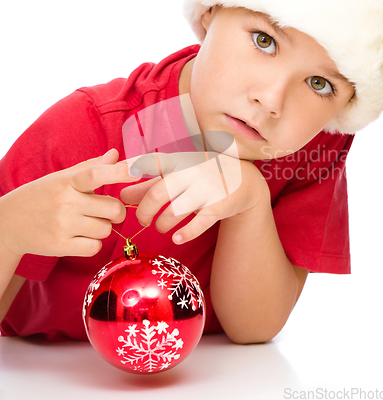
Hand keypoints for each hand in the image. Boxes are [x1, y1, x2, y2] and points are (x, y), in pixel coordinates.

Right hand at [0, 149, 140, 258]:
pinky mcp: (60, 246)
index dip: (120, 172)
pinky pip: (95, 247)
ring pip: (106, 229)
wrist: (9, 224)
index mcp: (67, 181)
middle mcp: (65, 202)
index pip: (97, 174)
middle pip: (113, 208)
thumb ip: (91, 167)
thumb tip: (116, 154)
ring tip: (87, 223)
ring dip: (103, 228)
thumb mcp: (62, 178)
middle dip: (116, 211)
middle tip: (106, 211)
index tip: (140, 170)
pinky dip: (93, 244)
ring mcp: (62, 225)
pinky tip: (81, 237)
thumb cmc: (42, 196)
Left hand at [120, 151, 268, 243]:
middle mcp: (191, 172)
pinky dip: (184, 234)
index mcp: (178, 161)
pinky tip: (176, 238)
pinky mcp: (218, 205)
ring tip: (160, 227)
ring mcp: (206, 188)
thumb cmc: (202, 176)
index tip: (123, 179)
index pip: (152, 161)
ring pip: (175, 211)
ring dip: (162, 224)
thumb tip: (121, 194)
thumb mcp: (177, 175)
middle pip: (158, 194)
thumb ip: (150, 184)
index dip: (135, 168)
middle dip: (144, 212)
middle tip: (141, 220)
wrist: (244, 180)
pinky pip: (198, 223)